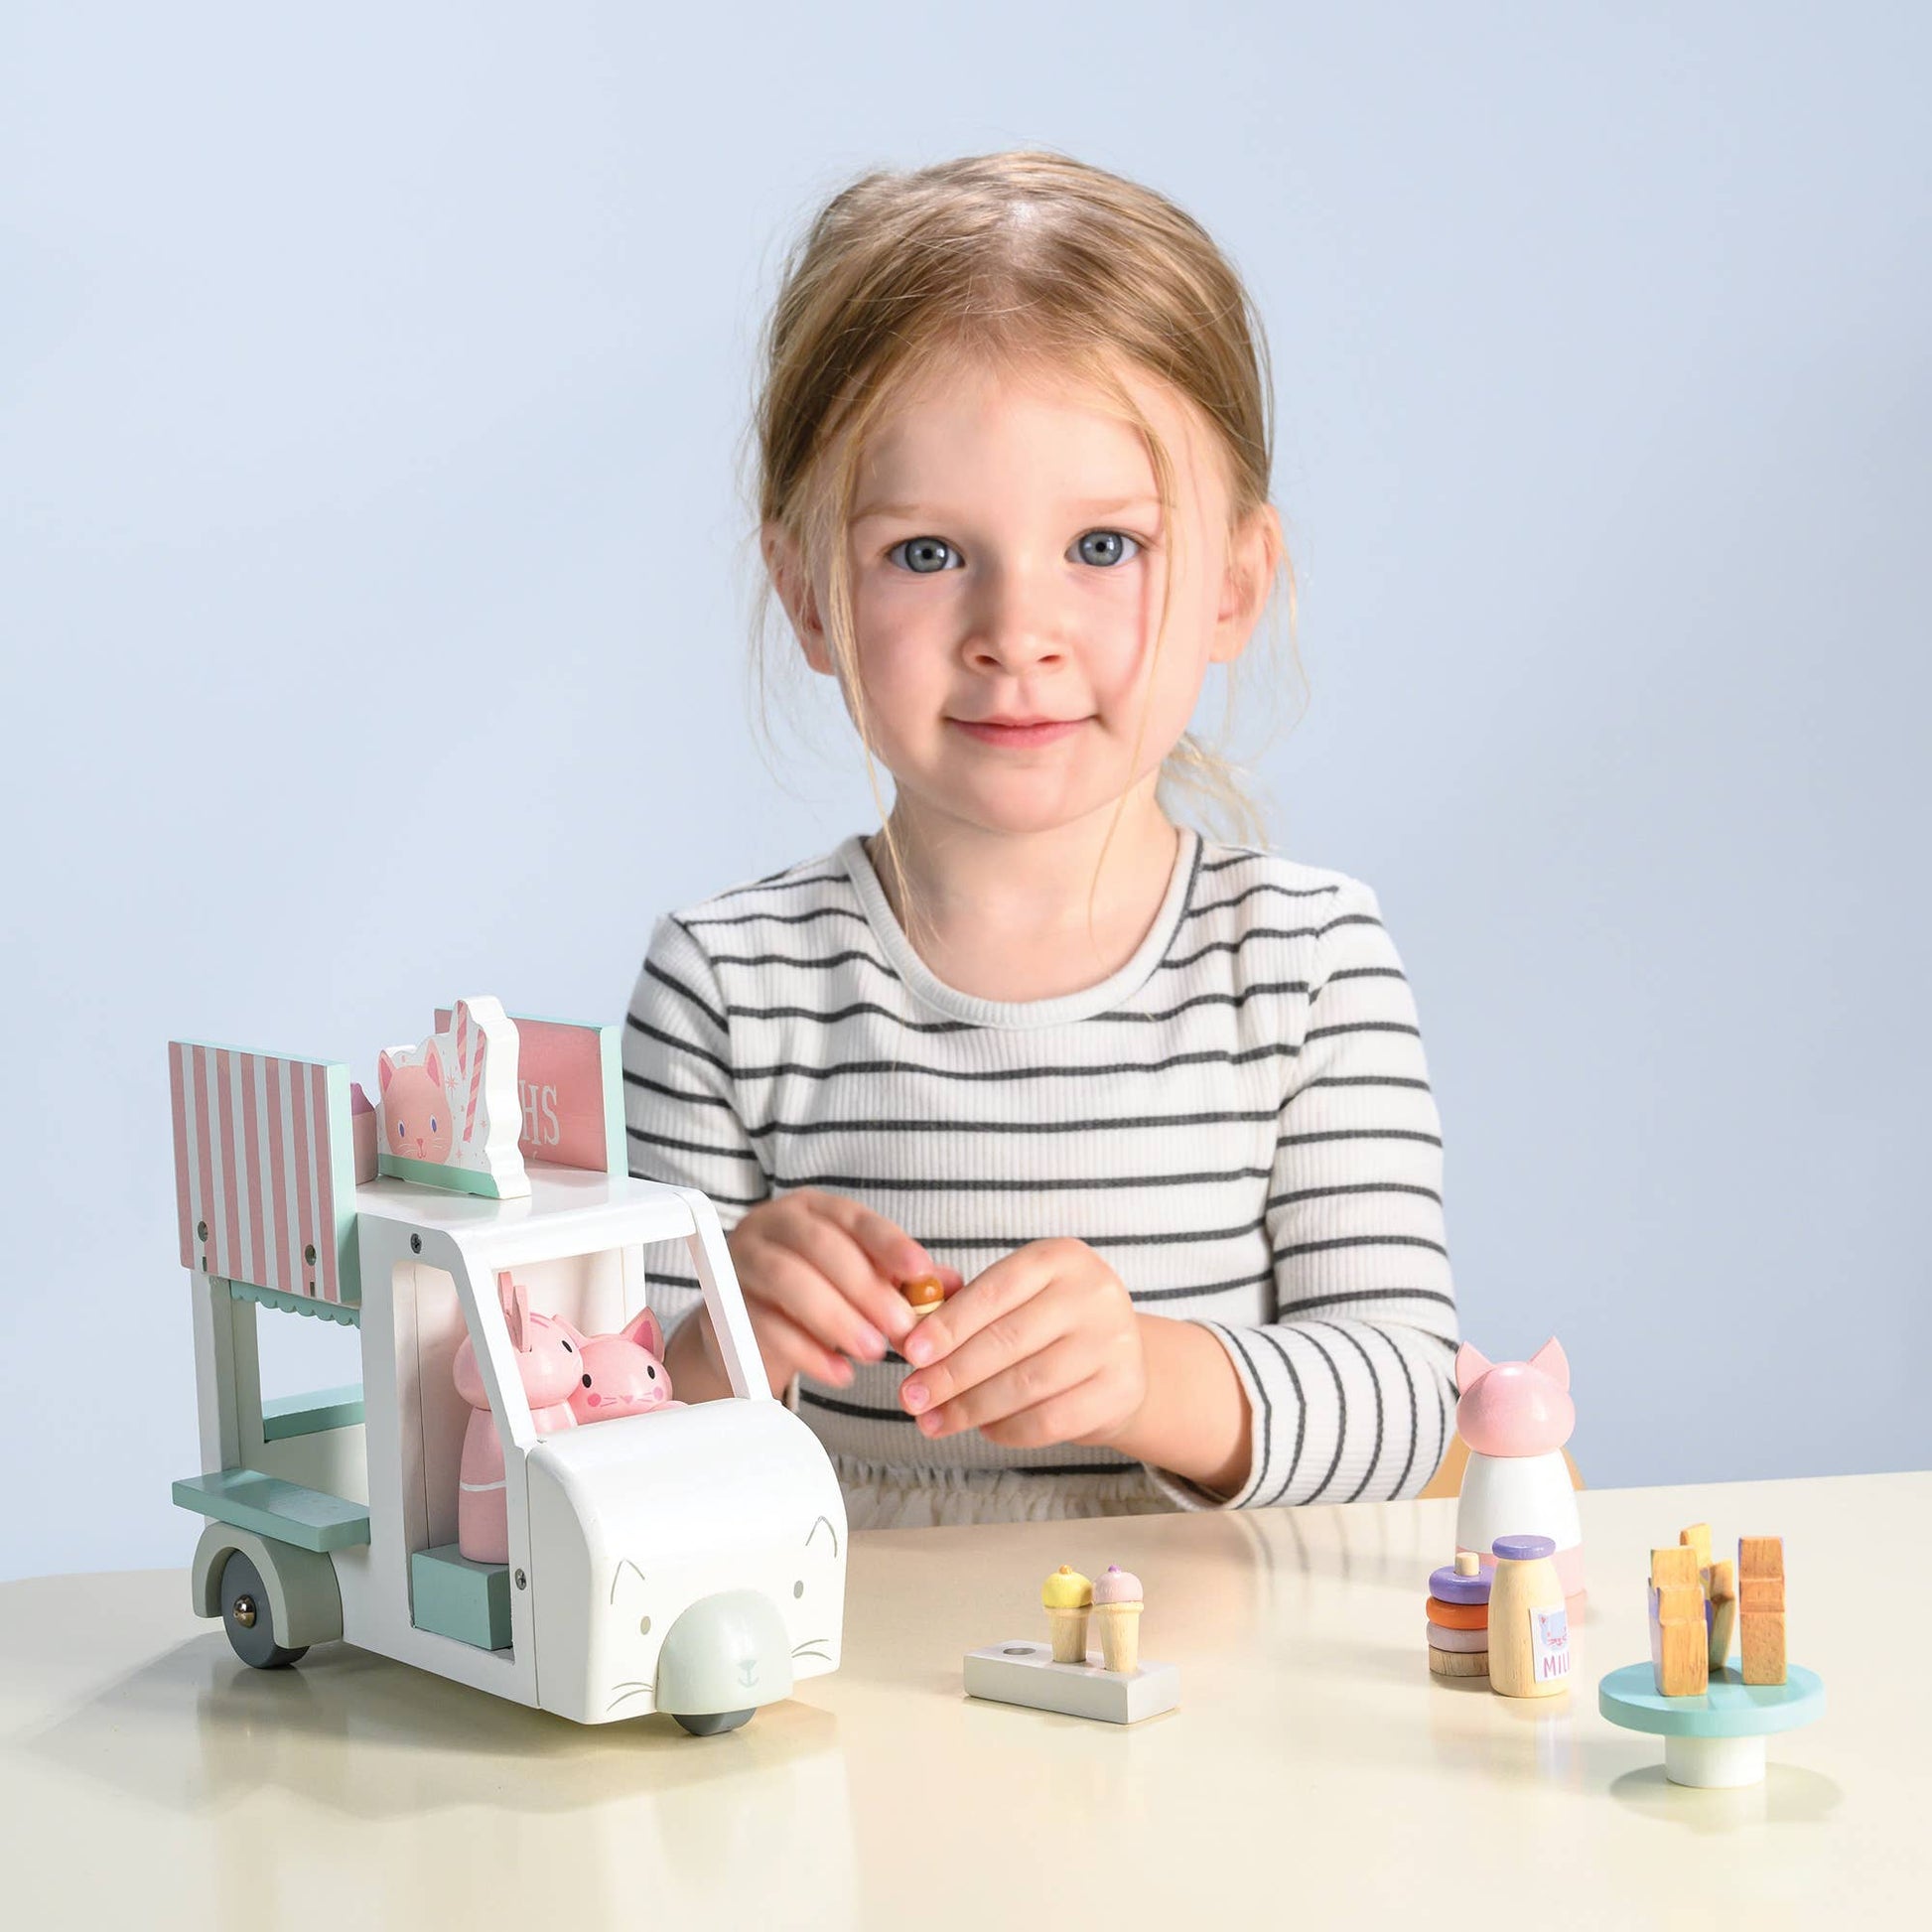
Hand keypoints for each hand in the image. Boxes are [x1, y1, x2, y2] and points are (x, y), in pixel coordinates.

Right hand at [711, 1189, 963, 1397]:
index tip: (920, 1270)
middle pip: (820, 1247)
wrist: (746, 1330)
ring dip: (837, 1319)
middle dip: (866, 1289)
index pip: (854, 1218)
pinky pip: (765, 1326)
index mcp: (813, 1209)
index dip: (889, 1243)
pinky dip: (809, 1353)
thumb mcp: (861, 1282)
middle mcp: (773, 1226)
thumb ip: (904, 1282)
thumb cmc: (814, 1295)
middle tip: (901, 1329)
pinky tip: (841, 1374)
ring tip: (873, 1353)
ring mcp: (742, 1262)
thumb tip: (955, 1286)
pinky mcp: (723, 1308)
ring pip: (788, 1281)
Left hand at [895, 1238, 1147, 1449]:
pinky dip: (1008, 1430)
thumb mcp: (1017, 1298)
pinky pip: (1050, 1420)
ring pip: (1025, 1384)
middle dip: (950, 1374)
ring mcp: (1113, 1342)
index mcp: (1060, 1258)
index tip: (910, 1353)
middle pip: (1007, 1340)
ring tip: (932, 1421)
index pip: (994, 1290)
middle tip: (910, 1397)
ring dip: (970, 1408)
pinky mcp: (1121, 1390)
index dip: (948, 1325)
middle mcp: (1093, 1293)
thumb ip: (965, 1307)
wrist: (1120, 1361)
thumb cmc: (1049, 1325)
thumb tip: (908, 1335)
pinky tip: (983, 1430)